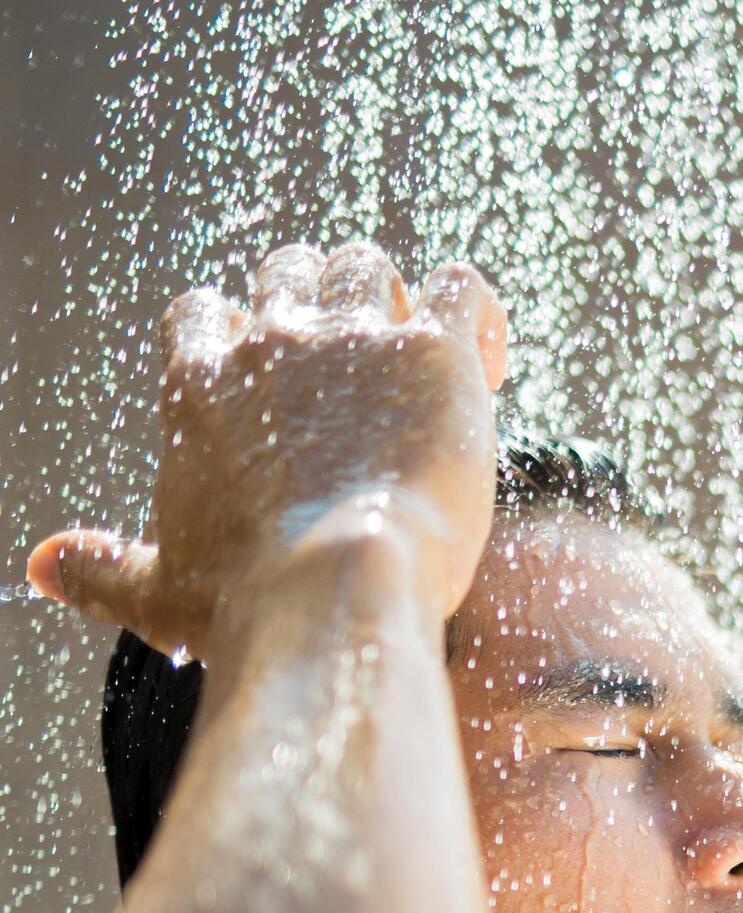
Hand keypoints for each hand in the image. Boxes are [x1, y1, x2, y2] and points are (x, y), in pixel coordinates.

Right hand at [25, 241, 509, 664]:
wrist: (334, 591)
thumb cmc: (247, 603)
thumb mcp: (159, 589)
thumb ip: (103, 568)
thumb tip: (41, 569)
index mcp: (199, 384)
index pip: (203, 314)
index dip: (241, 335)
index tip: (280, 380)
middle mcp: (270, 341)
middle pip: (290, 271)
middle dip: (323, 301)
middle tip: (363, 365)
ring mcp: (353, 337)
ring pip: (368, 265)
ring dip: (394, 300)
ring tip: (423, 368)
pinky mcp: (432, 351)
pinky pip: (461, 287)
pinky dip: (475, 313)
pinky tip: (484, 363)